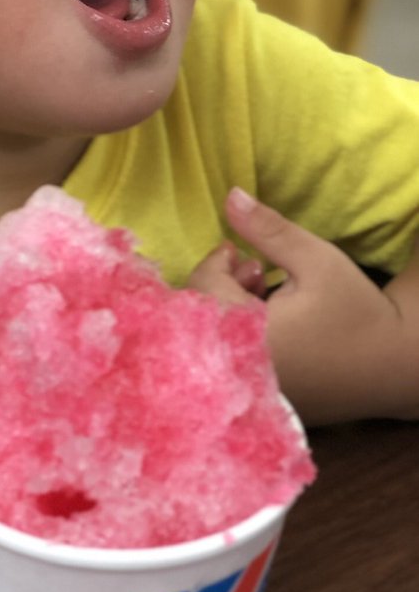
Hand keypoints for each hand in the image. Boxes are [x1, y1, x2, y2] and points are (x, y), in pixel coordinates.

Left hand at [198, 188, 418, 424]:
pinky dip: (235, 330)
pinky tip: (262, 315)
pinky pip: (228, 357)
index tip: (237, 249)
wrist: (392, 365)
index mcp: (251, 333)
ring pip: (211, 338)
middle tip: (252, 267)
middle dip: (219, 283)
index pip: (203, 290)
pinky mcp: (258, 395)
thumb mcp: (315, 259)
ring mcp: (249, 385)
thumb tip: (229, 195)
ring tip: (260, 286)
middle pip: (199, 316)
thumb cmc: (355, 309)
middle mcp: (241, 365)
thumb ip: (267, 230)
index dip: (216, 263)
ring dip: (227, 305)